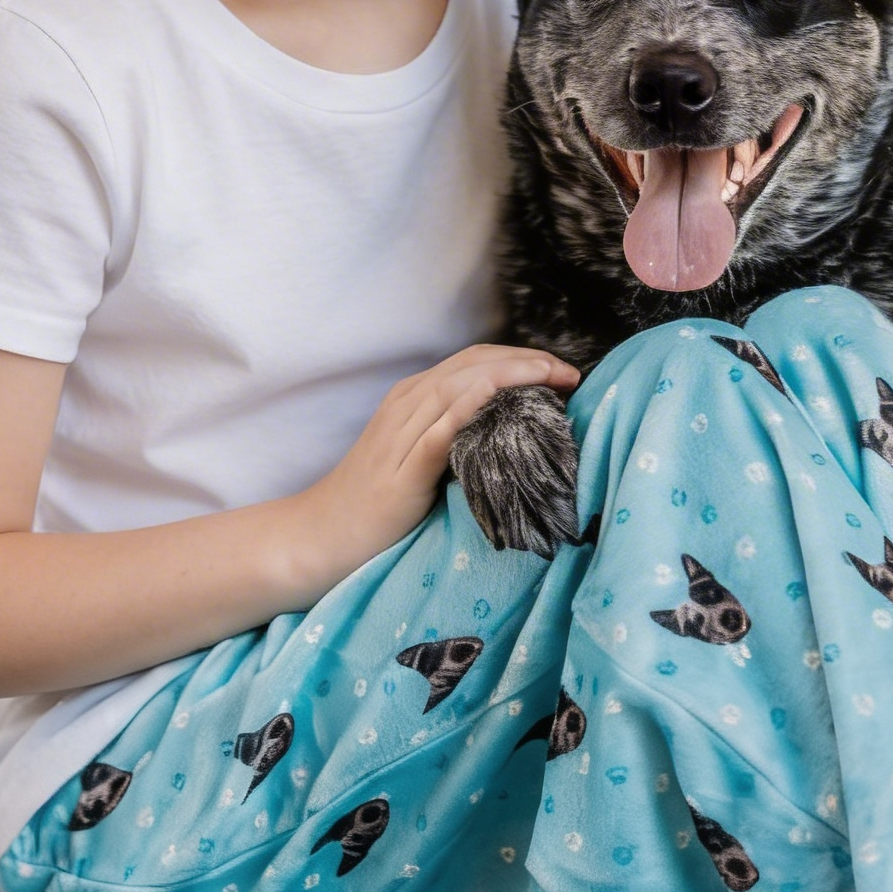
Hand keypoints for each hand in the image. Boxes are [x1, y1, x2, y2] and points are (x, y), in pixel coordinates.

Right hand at [301, 344, 581, 587]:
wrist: (322, 534)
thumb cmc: (377, 501)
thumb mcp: (423, 456)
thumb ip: (458, 435)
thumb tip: (515, 432)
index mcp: (415, 397)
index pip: (477, 360)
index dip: (523, 358)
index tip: (564, 372)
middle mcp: (408, 404)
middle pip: (475, 364)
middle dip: (528, 362)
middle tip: (571, 373)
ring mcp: (400, 434)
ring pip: (459, 387)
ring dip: (510, 377)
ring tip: (550, 378)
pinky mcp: (399, 470)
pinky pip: (436, 432)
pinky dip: (466, 409)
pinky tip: (494, 399)